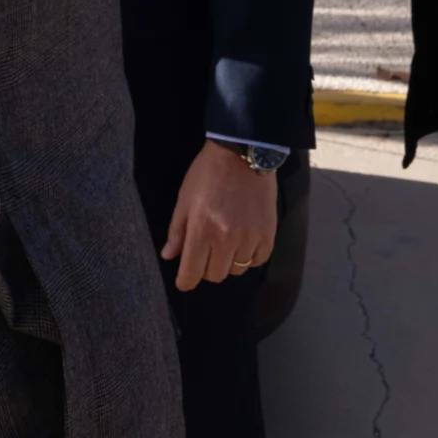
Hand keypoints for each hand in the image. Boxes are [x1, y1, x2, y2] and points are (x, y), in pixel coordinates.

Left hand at [161, 140, 278, 292]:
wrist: (242, 155)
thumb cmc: (207, 174)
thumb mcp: (184, 199)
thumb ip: (177, 231)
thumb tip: (169, 256)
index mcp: (201, 230)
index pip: (193, 271)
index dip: (186, 281)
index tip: (184, 282)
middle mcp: (227, 239)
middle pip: (215, 275)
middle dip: (206, 268)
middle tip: (205, 251)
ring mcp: (250, 238)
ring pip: (237, 270)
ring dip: (228, 261)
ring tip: (225, 241)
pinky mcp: (268, 234)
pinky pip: (258, 260)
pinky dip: (249, 257)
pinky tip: (243, 242)